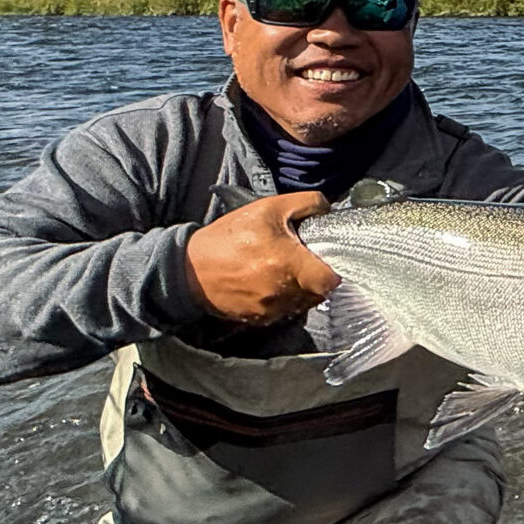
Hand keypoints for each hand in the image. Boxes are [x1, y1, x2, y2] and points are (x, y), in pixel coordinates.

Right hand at [184, 191, 339, 324]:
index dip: (335, 269)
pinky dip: (284, 299)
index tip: (328, 258)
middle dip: (317, 277)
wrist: (189, 269)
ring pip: (302, 303)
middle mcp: (282, 292)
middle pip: (319, 292)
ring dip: (301, 289)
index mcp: (287, 263)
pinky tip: (271, 282)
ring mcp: (270, 309)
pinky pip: (284, 312)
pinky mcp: (259, 319)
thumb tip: (327, 209)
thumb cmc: (228, 237)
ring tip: (286, 270)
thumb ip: (305, 203)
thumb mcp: (267, 208)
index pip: (330, 280)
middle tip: (305, 260)